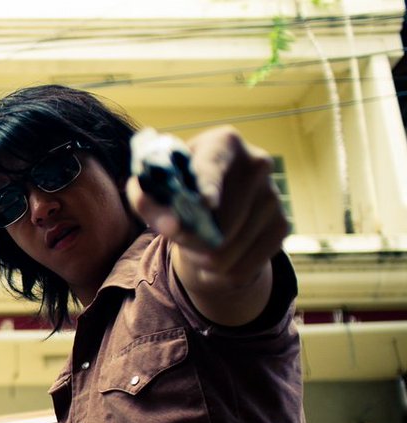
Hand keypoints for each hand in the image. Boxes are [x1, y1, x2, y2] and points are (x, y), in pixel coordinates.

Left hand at [128, 126, 286, 324]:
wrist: (216, 206)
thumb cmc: (180, 190)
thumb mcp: (157, 187)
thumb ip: (147, 197)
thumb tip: (168, 223)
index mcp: (222, 143)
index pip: (212, 166)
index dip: (207, 186)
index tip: (204, 203)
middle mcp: (256, 163)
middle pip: (216, 223)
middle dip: (190, 240)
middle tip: (179, 236)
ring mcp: (273, 195)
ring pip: (225, 252)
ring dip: (202, 258)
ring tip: (198, 242)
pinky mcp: (282, 226)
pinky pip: (241, 268)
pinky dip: (222, 272)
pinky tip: (220, 253)